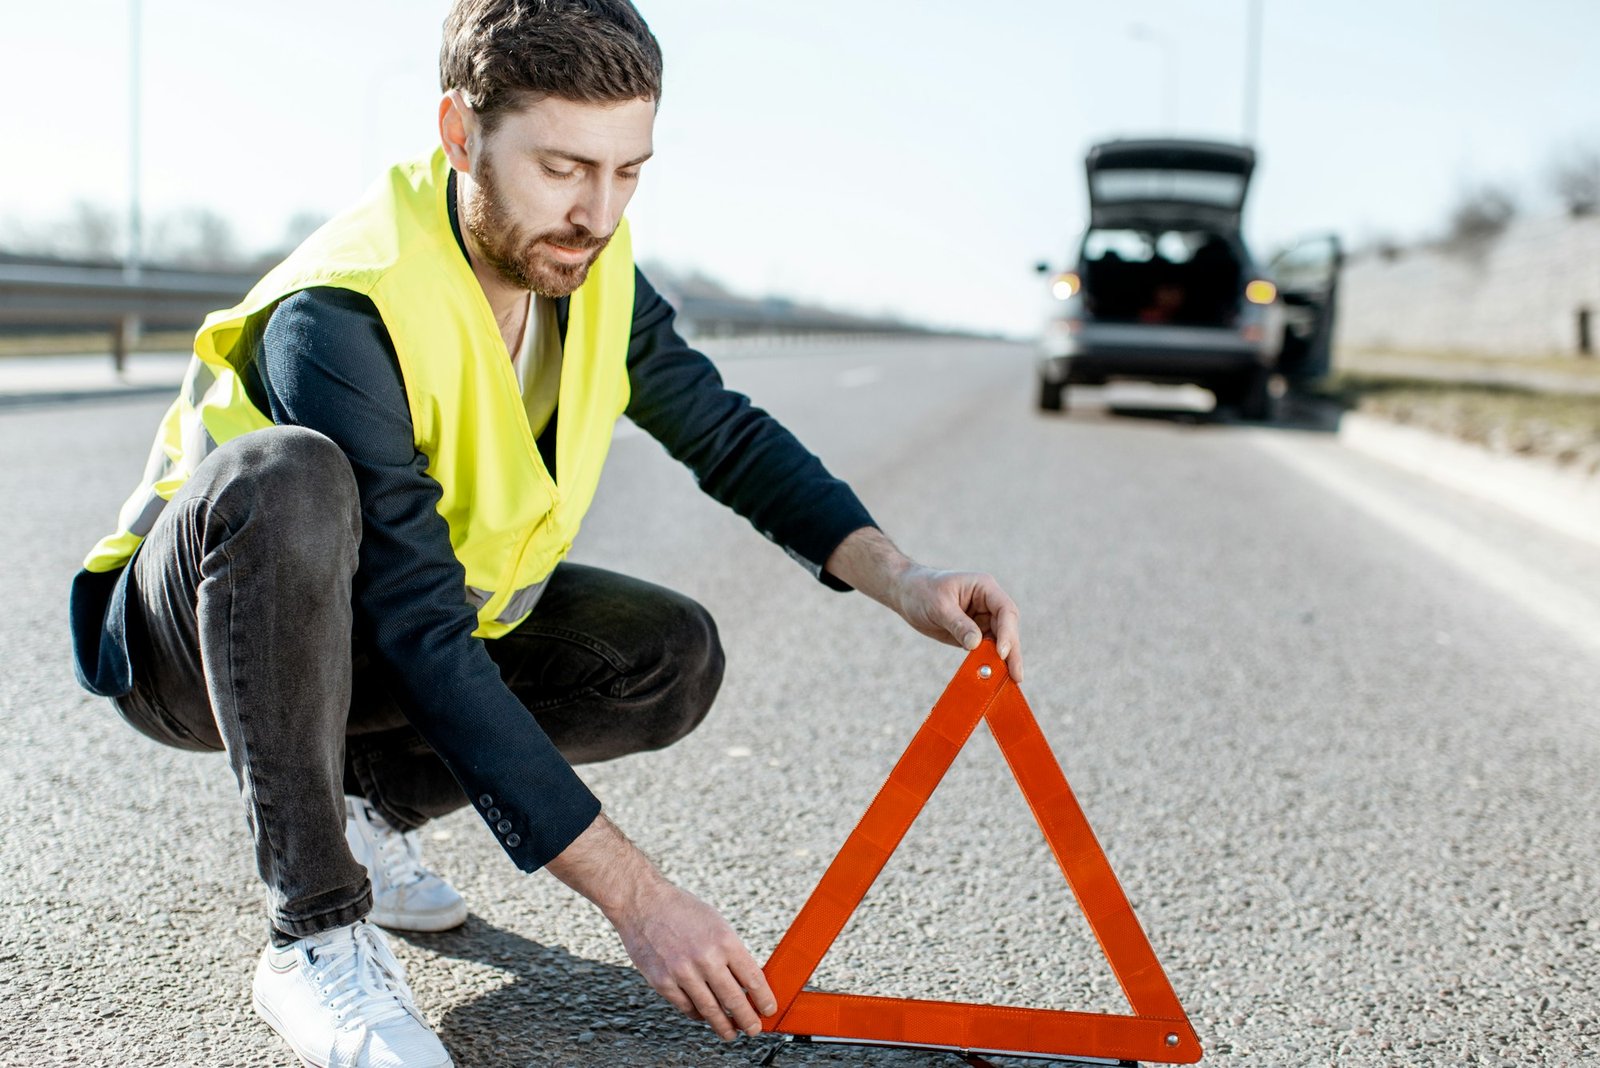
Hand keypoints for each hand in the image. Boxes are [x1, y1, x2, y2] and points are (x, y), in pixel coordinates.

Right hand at [545, 814, 776, 1039]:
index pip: (753, 979)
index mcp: (724, 940)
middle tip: (754, 1029)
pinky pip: (687, 1007)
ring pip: (710, 1010)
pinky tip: (704, 1016)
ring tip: (732, 1032)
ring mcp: (683, 973)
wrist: (642, 903)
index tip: (769, 1010)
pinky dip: (698, 1014)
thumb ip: (731, 952)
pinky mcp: (663, 982)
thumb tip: (747, 982)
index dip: (764, 999)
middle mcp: (706, 958)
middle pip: (734, 1000)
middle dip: (748, 1019)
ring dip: (724, 1026)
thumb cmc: (681, 910)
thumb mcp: (716, 923)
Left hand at [824, 527, 1023, 682]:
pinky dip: (988, 664)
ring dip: (1003, 662)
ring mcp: (983, 620)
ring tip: (1008, 682)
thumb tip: (976, 644)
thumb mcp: (938, 606)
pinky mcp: (974, 634)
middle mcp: (989, 604)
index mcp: (984, 588)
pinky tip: (991, 679)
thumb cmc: (921, 591)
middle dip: (1012, 652)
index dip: (1007, 632)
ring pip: (1000, 643)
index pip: (1005, 610)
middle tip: (1016, 676)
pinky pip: (985, 651)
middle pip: (1008, 629)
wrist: (906, 593)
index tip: (1002, 653)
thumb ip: (958, 624)